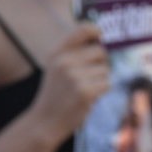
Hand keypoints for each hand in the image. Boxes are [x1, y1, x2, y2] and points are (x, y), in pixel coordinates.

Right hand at [31, 22, 110, 143]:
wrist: (44, 121)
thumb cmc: (55, 94)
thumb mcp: (56, 69)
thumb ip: (74, 54)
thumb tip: (102, 42)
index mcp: (57, 53)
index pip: (83, 29)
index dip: (97, 31)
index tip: (101, 36)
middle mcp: (65, 61)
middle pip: (100, 52)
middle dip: (101, 63)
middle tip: (89, 76)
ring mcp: (75, 76)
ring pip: (106, 70)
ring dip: (100, 80)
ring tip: (84, 90)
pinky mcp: (85, 91)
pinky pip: (107, 84)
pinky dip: (101, 91)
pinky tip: (88, 98)